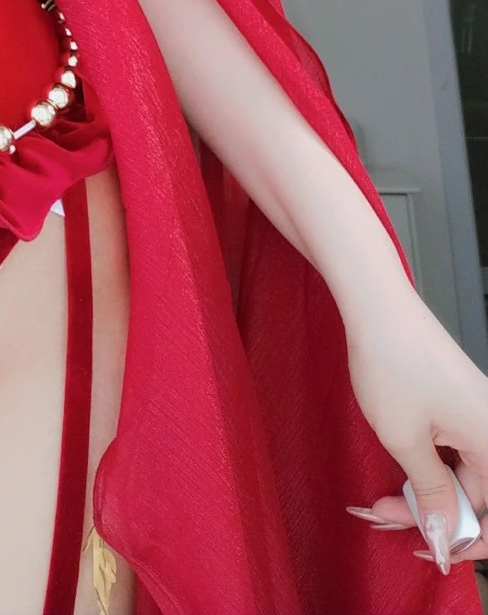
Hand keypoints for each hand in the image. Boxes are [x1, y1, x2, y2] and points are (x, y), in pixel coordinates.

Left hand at [343, 286, 487, 574]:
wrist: (377, 304)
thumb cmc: (391, 362)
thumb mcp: (405, 440)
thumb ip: (430, 494)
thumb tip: (447, 537)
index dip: (462, 541)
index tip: (425, 548)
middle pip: (473, 497)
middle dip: (427, 514)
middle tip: (380, 513)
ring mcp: (476, 416)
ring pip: (457, 476)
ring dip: (418, 492)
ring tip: (376, 499)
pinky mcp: (458, 405)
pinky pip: (450, 452)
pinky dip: (421, 467)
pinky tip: (393, 473)